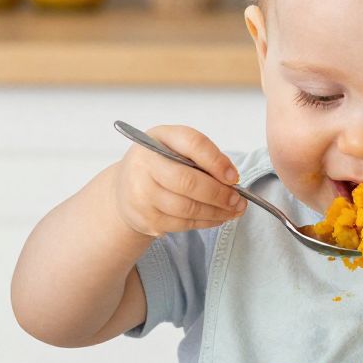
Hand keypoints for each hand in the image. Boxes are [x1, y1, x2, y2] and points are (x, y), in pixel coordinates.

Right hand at [114, 125, 243, 239]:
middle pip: (188, 182)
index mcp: (157, 138)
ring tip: (233, 210)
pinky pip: (182, 224)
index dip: (216, 161)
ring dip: (216, 212)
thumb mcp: (176, 147)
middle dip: (219, 194)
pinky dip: (206, 222)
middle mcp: (144, 164)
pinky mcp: (145, 219)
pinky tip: (217, 217)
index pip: (192, 143)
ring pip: (187, 208)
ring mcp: (141, 194)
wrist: (124, 190)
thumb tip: (231, 178)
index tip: (234, 177)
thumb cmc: (159, 165)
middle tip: (238, 200)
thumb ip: (202, 156)